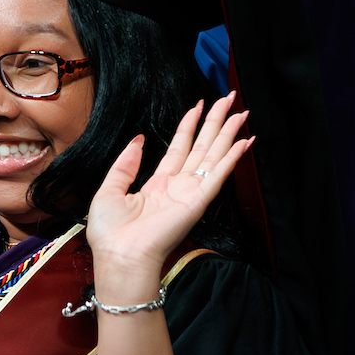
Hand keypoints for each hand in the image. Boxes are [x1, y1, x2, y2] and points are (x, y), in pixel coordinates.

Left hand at [83, 95, 250, 293]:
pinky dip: (232, 158)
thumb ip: (126, 164)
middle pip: (202, 146)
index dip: (190, 125)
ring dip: (228, 133)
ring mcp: (190, 193)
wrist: (119, 256)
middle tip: (229, 98)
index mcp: (158, 184)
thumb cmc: (111, 233)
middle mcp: (178, 186)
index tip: (199, 104)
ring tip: (241, 112)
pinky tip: (245, 141)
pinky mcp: (198, 201)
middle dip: (216, 122)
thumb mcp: (109, 189)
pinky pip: (218, 175)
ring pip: (214, 156)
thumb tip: (138, 140)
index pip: (180, 147)